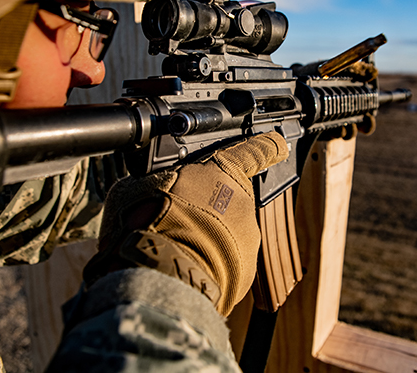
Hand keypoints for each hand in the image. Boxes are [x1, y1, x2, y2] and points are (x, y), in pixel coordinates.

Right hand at [84, 132, 288, 314]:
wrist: (162, 272)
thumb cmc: (149, 220)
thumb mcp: (138, 186)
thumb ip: (154, 181)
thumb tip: (143, 185)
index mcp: (223, 172)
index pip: (254, 152)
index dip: (266, 147)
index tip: (278, 144)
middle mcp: (243, 203)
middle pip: (229, 201)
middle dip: (207, 209)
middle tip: (176, 218)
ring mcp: (247, 239)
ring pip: (226, 235)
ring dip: (206, 239)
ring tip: (174, 246)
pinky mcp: (245, 272)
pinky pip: (224, 263)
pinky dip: (206, 265)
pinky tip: (182, 266)